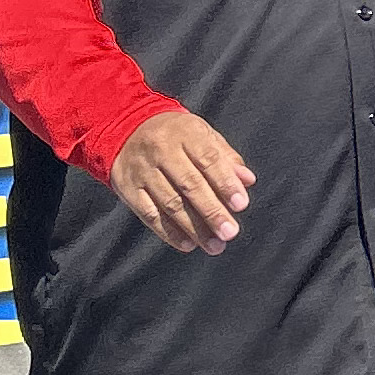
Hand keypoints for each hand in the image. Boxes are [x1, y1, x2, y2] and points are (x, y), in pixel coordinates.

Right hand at [110, 106, 252, 254]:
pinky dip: (169, 232)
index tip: (241, 205)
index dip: (226, 183)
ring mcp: (142, 170)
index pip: (209, 160)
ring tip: (215, 245)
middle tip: (230, 232)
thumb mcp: (203, 134)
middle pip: (189, 184)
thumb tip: (248, 181)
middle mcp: (161, 150)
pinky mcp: (127, 188)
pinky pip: (149, 214)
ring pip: (170, 203)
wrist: (126, 129)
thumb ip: (226, 158)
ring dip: (194, 228)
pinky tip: (187, 244)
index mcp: (186, 132)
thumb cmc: (177, 135)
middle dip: (212, 211)